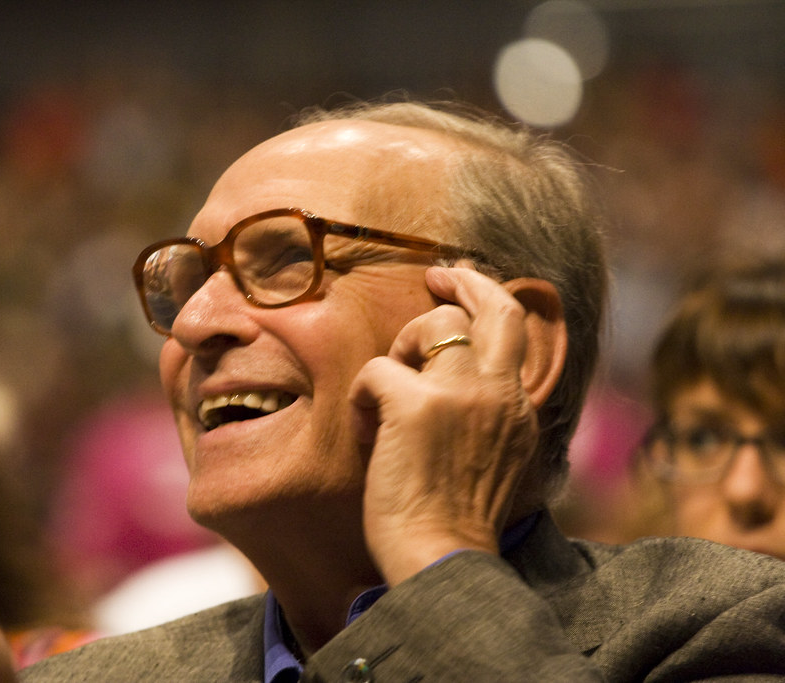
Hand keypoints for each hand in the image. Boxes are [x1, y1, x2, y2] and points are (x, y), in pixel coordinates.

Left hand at [350, 265, 559, 585]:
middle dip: (463, 280)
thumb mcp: (496, 462)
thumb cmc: (456, 523)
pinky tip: (366, 431)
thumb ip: (488, 418)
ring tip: (384, 397)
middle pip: (492, 306)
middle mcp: (498, 392)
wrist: (443, 561)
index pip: (514, 330)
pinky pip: (376, 370)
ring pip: (430, 327)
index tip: (463, 287)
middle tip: (436, 274)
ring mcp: (461, 395)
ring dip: (398, 350)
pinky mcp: (416, 406)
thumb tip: (454, 389)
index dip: (488, 298)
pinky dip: (361, 396)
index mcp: (517, 408)